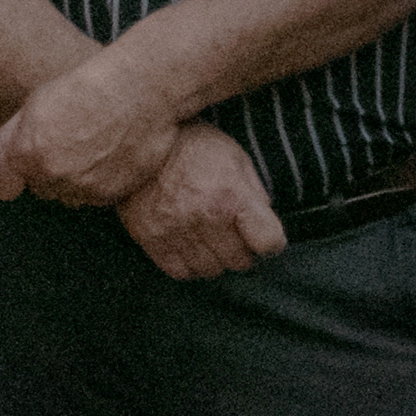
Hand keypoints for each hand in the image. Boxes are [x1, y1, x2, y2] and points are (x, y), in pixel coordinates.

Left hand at [0, 47, 185, 210]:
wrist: (141, 89)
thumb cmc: (91, 88)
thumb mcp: (37, 105)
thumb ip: (6, 140)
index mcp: (28, 152)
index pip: (6, 185)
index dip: (18, 168)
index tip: (29, 158)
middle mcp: (55, 176)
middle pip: (40, 188)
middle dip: (48, 170)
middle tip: (69, 140)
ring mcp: (86, 188)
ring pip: (69, 195)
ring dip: (74, 179)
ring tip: (93, 145)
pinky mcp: (114, 194)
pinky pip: (97, 198)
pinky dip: (100, 183)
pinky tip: (109, 154)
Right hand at [115, 127, 281, 279]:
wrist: (143, 143)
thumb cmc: (196, 148)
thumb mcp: (237, 159)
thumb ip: (255, 194)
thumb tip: (265, 223)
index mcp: (232, 197)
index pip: (269, 242)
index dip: (272, 243)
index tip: (265, 238)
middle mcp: (206, 218)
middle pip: (240, 262)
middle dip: (243, 252)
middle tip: (235, 238)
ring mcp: (177, 230)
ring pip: (211, 270)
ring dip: (216, 260)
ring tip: (212, 242)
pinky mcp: (151, 238)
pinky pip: (181, 272)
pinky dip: (190, 265)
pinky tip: (191, 248)